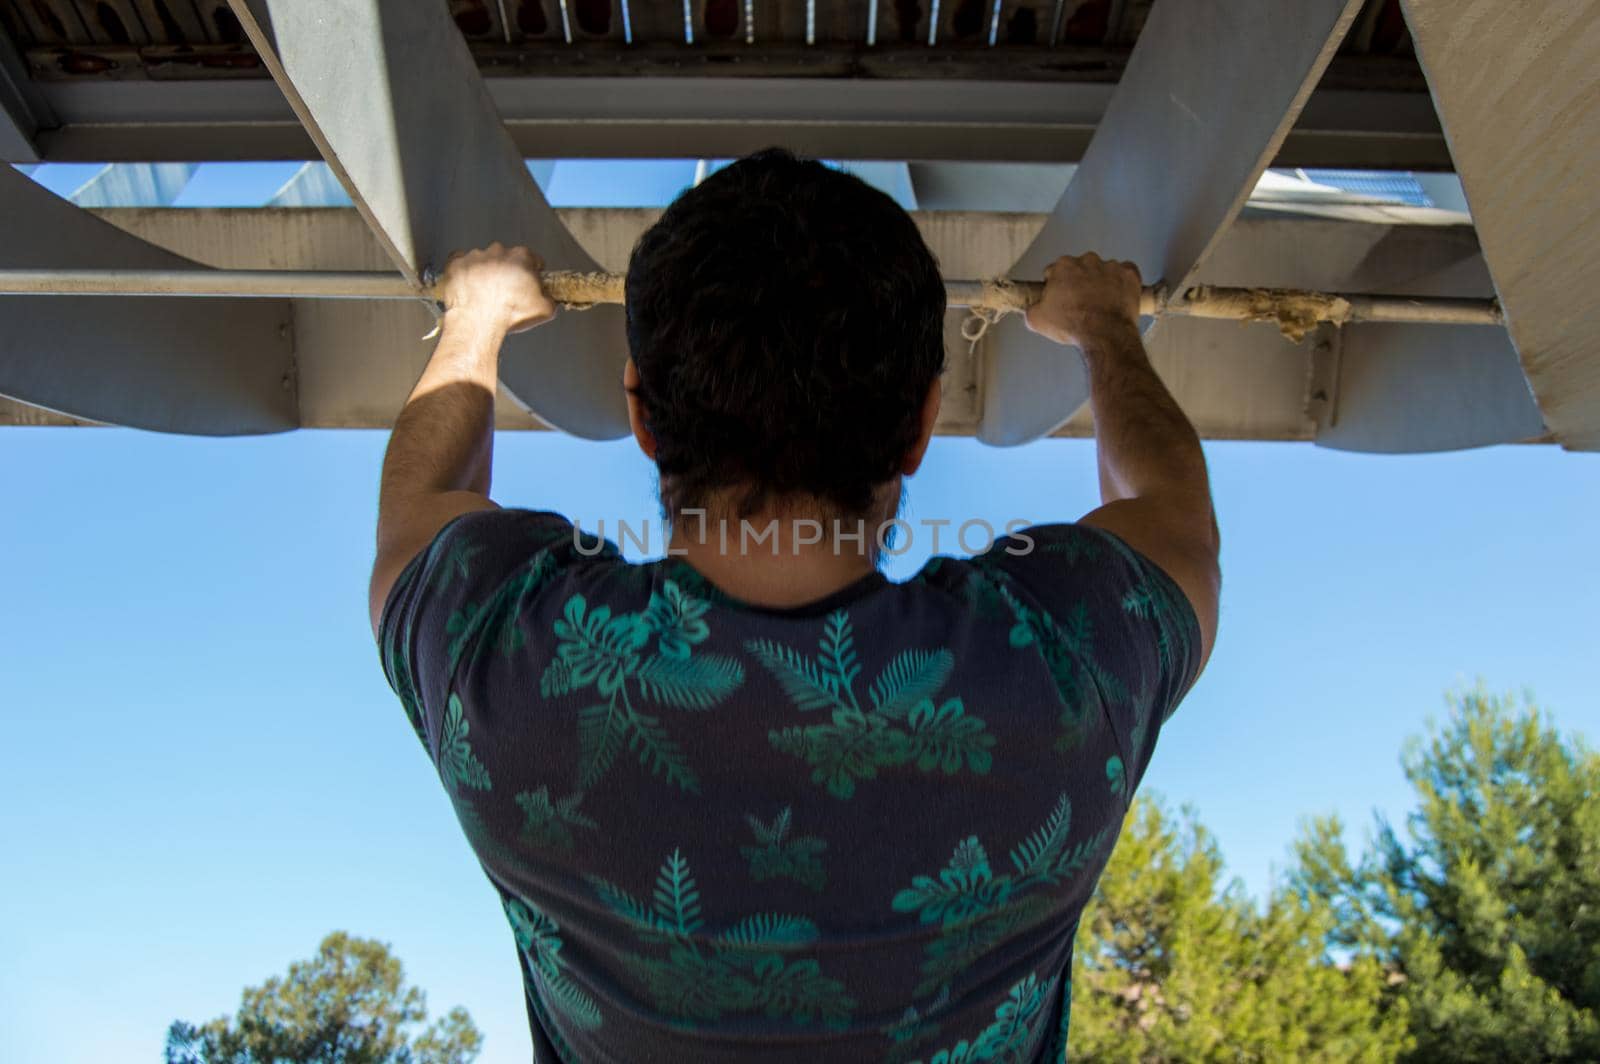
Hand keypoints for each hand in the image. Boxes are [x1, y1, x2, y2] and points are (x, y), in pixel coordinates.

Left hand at [436, 243, 555, 333]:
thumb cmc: (507, 313)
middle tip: (507, 290)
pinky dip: (464, 272)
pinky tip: (468, 286)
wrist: (478, 322)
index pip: (532, 259)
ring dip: (486, 271)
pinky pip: (460, 262)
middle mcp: (498, 252)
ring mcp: (475, 256)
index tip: (530, 280)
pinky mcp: (457, 264)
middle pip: (506, 257)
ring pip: (483, 260)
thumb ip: (550, 300)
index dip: (532, 271)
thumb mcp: (544, 310)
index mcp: (521, 258)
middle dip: (508, 270)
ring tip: (486, 292)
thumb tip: (549, 300)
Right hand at [1024, 252, 1141, 347]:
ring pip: (1103, 271)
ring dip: (1101, 283)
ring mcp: (1111, 265)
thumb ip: (1031, 308)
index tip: (1060, 299)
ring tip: (1101, 305)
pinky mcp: (1130, 274)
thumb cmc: (1071, 326)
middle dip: (1079, 282)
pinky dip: (1122, 283)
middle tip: (1081, 304)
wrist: (1105, 335)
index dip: (1056, 287)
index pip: (1054, 271)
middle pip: (1080, 269)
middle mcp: (1087, 260)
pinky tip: (1117, 297)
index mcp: (1063, 266)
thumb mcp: (1036, 320)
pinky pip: (1125, 273)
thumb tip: (1033, 308)